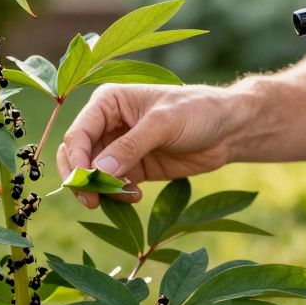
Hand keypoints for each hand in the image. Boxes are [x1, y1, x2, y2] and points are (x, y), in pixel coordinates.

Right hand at [57, 84, 237, 207]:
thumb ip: (130, 147)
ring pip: (93, 175)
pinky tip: (136, 195)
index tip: (84, 183)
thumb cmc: (197, 111)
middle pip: (77, 156)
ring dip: (102, 190)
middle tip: (91, 202)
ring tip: (127, 195)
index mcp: (108, 102)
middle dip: (81, 180)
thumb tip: (98, 171)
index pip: (78, 134)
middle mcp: (107, 124)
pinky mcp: (132, 168)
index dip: (76, 160)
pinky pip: (113, 186)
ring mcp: (118, 148)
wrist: (228, 129)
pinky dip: (118, 195)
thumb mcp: (163, 124)